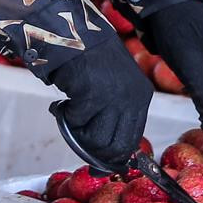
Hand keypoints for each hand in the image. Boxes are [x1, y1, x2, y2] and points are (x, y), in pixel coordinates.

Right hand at [49, 37, 155, 170]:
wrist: (76, 36)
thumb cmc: (94, 64)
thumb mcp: (117, 89)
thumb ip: (115, 118)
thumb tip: (106, 163)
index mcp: (142, 97)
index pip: (132, 141)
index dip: (115, 158)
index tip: (100, 167)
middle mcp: (132, 98)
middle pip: (114, 147)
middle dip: (92, 151)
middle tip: (76, 138)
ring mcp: (113, 97)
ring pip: (95, 140)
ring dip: (77, 133)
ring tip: (69, 115)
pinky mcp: (92, 95)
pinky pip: (75, 122)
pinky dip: (64, 115)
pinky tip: (61, 102)